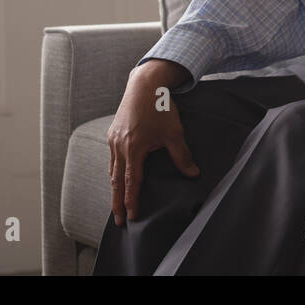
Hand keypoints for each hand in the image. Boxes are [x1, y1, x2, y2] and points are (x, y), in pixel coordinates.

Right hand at [106, 60, 199, 226]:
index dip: (131, 201)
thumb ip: (182, 156)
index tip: (131, 217)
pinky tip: (118, 177)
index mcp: (133, 149)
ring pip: (112, 170)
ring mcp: (113, 140)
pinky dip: (114, 172)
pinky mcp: (113, 133)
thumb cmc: (159, 107)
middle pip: (116, 181)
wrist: (144, 84)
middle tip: (119, 221)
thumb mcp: (174, 132)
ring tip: (117, 203)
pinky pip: (111, 158)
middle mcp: (119, 147)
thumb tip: (193, 174)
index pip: (131, 182)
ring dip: (115, 188)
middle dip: (117, 203)